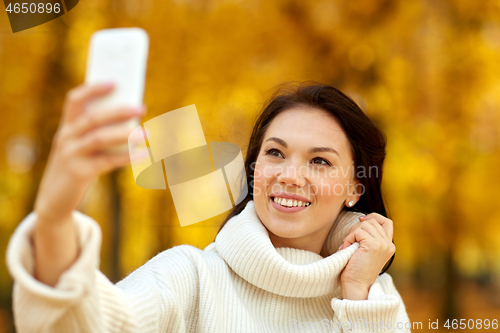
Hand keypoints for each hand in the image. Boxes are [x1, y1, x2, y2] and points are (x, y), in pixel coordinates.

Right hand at [34, 83, 146, 222]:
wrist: (54, 200)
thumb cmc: (76, 168)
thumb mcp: (81, 148)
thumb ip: (99, 134)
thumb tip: (133, 122)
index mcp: (66, 127)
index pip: (75, 100)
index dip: (93, 89)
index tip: (115, 82)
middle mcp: (65, 138)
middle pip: (92, 118)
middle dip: (118, 111)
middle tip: (141, 108)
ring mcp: (71, 155)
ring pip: (99, 138)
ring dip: (126, 134)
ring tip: (147, 133)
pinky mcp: (79, 173)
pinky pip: (107, 162)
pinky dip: (127, 157)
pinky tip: (143, 154)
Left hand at [338, 213, 395, 299]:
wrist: (356, 286)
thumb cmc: (357, 270)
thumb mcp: (366, 250)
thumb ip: (369, 237)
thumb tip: (361, 219)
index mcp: (388, 246)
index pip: (386, 222)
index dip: (374, 216)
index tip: (361, 220)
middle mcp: (388, 244)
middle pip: (372, 221)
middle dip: (356, 228)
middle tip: (348, 242)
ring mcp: (383, 244)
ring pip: (364, 225)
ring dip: (351, 233)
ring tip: (347, 246)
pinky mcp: (374, 245)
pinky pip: (358, 232)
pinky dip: (349, 238)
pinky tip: (346, 248)